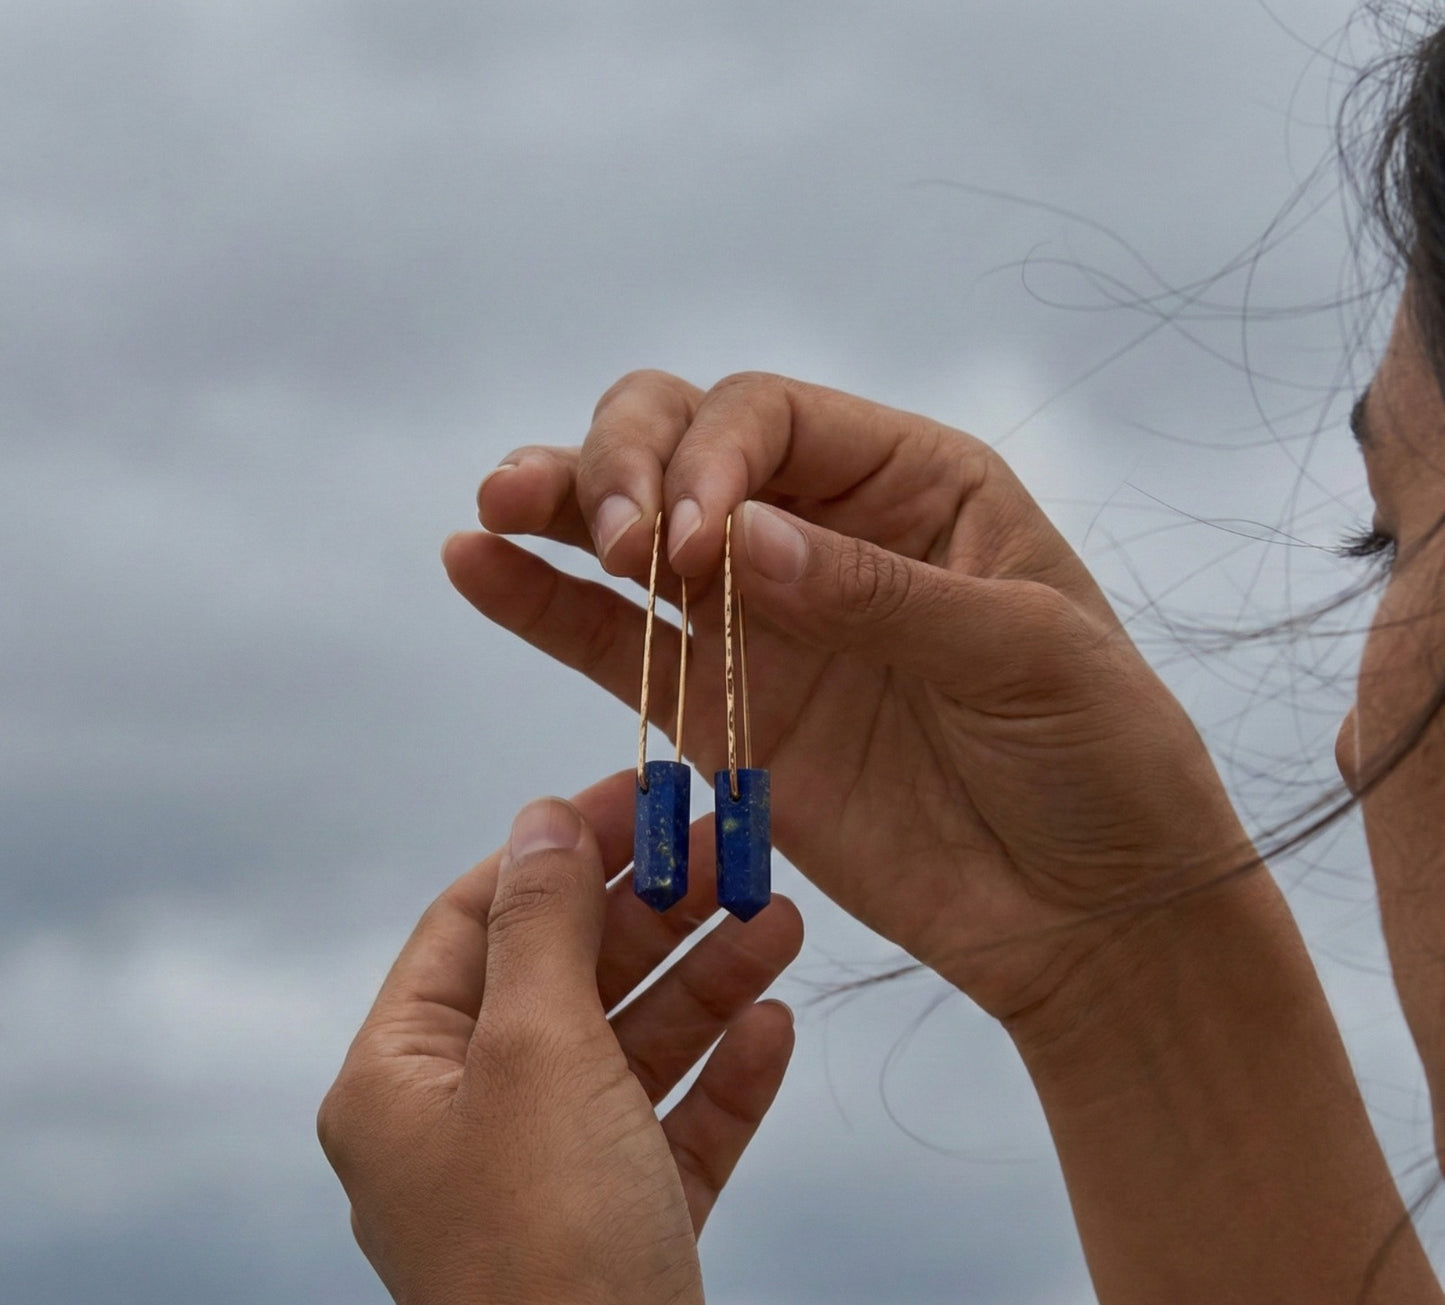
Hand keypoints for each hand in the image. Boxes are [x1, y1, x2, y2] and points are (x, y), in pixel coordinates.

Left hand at [318, 771, 801, 1304]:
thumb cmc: (546, 1250)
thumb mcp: (537, 1056)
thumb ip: (543, 928)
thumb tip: (541, 817)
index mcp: (404, 1077)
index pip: (478, 919)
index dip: (561, 848)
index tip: (639, 793)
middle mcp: (467, 1120)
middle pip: (569, 975)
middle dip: (656, 910)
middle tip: (735, 845)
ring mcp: (549, 1175)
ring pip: (633, 1043)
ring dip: (707, 978)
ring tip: (780, 918)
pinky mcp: (624, 1223)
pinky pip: (675, 1124)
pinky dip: (723, 1073)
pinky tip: (773, 1024)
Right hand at [445, 371, 1255, 1036]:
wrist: (1091, 910)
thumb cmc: (1098, 758)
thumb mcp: (1024, 654)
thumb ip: (878, 592)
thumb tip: (733, 537)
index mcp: (911, 482)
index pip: (770, 415)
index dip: (709, 454)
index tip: (696, 541)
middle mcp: (821, 530)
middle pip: (684, 441)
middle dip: (626, 465)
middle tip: (621, 537)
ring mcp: (762, 622)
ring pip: (635, 534)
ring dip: (562, 507)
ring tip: (498, 507)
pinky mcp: (726, 713)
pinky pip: (619, 647)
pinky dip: (544, 605)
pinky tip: (476, 564)